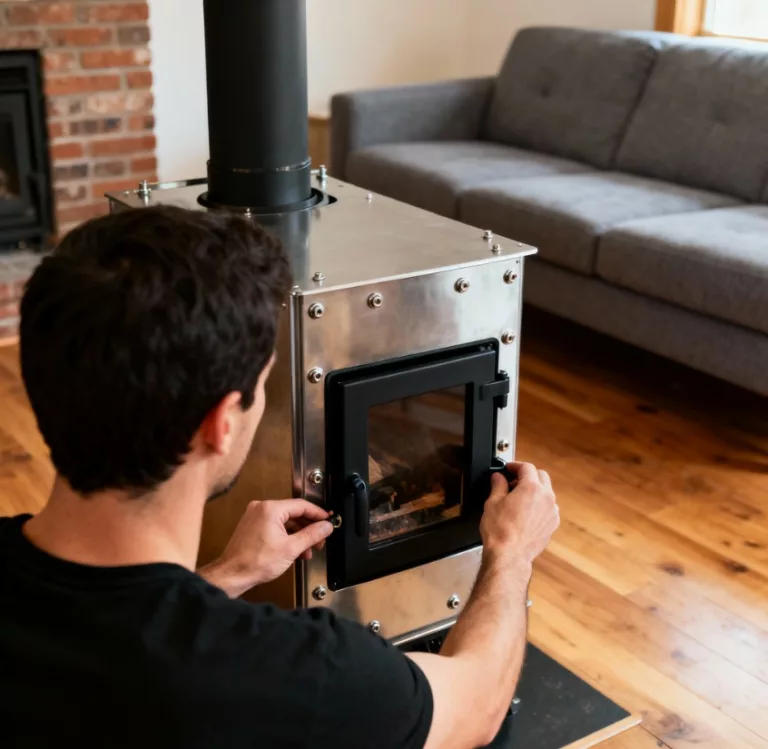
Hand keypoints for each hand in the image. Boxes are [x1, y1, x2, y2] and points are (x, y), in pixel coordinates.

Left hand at [199, 500, 333, 597]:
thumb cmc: (254, 562)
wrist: (232, 575)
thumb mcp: (291, 548)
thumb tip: (325, 526)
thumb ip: (311, 535)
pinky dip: (286, 536)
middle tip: (319, 538)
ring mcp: (255, 517)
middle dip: (308, 528)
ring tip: (308, 549)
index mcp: (270, 509)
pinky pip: (275, 526)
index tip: (327, 519)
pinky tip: (294, 549)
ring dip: (298, 534)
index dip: (317, 514)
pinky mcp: (252, 526)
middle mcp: (261, 508)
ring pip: (285, 521)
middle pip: (293, 513)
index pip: (301, 505)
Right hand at [480, 462, 558, 567]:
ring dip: (535, 490)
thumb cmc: (500, 531)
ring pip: (547, 492)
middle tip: (513, 482)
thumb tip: (498, 477)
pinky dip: (539, 505)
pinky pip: (548, 508)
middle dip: (527, 476)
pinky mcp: (552, 524)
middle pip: (541, 476)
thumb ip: (497, 485)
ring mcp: (552, 512)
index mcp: (531, 488)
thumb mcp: (492, 502)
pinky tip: (526, 513)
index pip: (526, 467)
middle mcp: (546, 497)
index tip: (508, 469)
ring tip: (519, 498)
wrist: (509, 556)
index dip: (515, 465)